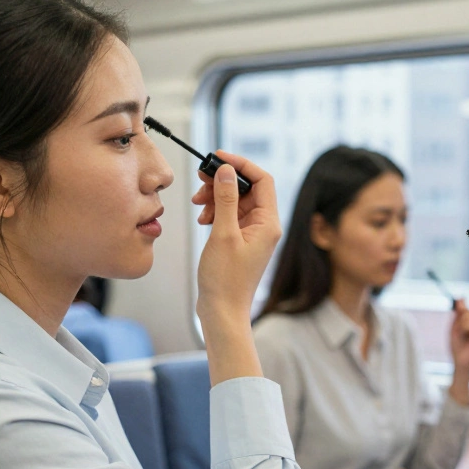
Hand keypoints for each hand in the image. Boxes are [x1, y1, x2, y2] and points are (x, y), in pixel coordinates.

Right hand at [190, 151, 281, 326]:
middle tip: (201, 180)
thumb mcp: (223, 234)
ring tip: (199, 204)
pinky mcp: (240, 240)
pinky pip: (230, 215)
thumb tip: (228, 171)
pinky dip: (215, 211)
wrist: (222, 310)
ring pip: (236, 201)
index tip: (218, 157)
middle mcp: (265, 226)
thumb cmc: (225, 279)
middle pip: (247, 188)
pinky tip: (203, 218)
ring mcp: (253, 233)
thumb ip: (226, 200)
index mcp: (269, 223)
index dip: (241, 165)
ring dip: (216, 197)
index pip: (262, 180)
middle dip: (224, 181)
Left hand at [449, 299, 468, 371]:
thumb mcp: (454, 329)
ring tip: (460, 335)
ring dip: (461, 324)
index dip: (464, 305)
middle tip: (456, 325)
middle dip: (461, 315)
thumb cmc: (456, 348)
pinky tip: (464, 337)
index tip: (459, 298)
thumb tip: (460, 300)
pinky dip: (464, 329)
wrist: (459, 362)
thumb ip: (457, 316)